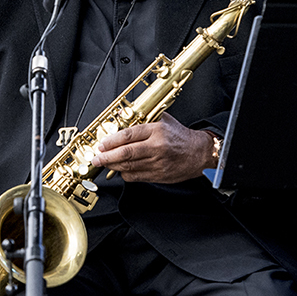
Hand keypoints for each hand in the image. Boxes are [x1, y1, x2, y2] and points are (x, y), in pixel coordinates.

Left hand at [91, 113, 216, 183]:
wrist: (199, 154)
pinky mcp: (158, 175)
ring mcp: (157, 163)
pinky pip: (136, 177)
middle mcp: (157, 147)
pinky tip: (120, 169)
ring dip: (113, 166)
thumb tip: (123, 119)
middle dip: (107, 156)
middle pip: (125, 153)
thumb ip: (145, 120)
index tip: (102, 144)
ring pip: (128, 166)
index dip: (111, 141)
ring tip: (104, 163)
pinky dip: (125, 174)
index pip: (129, 135)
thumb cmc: (181, 137)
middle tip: (97, 158)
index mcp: (157, 131)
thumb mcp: (165, 121)